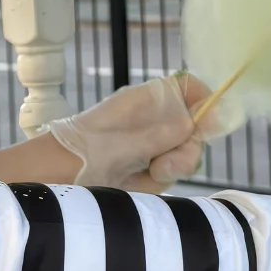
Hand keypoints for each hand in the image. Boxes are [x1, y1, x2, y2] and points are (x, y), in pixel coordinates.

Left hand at [44, 74, 218, 190]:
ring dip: (177, 164)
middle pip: (197, 125)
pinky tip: (147, 179)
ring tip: (153, 172)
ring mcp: (155, 144)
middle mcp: (156, 119)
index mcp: (150, 100)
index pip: (190, 89)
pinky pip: (174, 171)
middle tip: (167, 161)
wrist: (60, 180)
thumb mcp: (129, 139)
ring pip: (188, 151)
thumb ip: (168, 131)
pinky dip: (165, 177)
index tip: (210, 123)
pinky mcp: (151, 168)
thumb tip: (207, 117)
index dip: (206, 102)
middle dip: (189, 145)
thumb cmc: (87, 150)